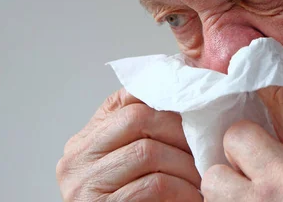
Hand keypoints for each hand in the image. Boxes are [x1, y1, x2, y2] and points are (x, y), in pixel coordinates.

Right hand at [56, 88, 201, 200]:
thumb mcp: (134, 164)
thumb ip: (145, 135)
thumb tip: (186, 92)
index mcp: (86, 140)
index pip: (125, 99)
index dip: (164, 97)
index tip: (196, 107)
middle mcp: (77, 158)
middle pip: (138, 118)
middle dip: (181, 131)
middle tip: (206, 147)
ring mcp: (83, 184)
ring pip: (148, 151)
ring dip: (186, 165)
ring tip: (204, 176)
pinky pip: (153, 185)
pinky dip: (182, 190)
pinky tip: (194, 197)